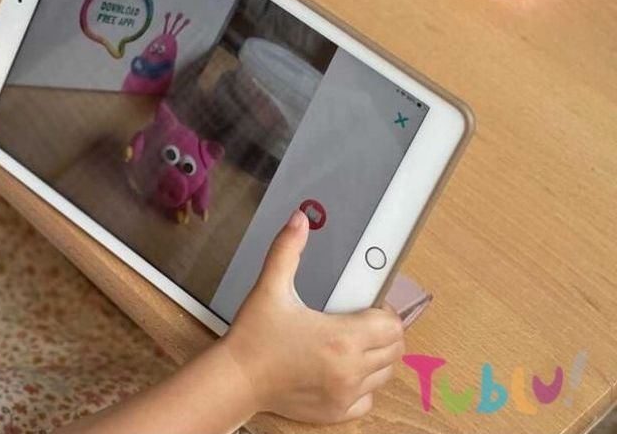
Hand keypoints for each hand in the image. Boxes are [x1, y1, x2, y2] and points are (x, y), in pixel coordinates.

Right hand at [219, 210, 404, 423]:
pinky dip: (363, 385)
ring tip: (350, 343)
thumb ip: (287, 250)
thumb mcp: (270, 288)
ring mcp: (345, 394)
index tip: (368, 305)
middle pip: (395, 350)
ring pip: (385, 374)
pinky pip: (368, 399)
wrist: (236, 379)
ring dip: (376, 357)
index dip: (385, 312)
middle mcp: (349, 369)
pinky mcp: (337, 411)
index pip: (392, 326)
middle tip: (361, 321)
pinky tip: (341, 370)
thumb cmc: (253, 337)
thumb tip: (300, 220)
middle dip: (384, 333)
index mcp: (340, 337)